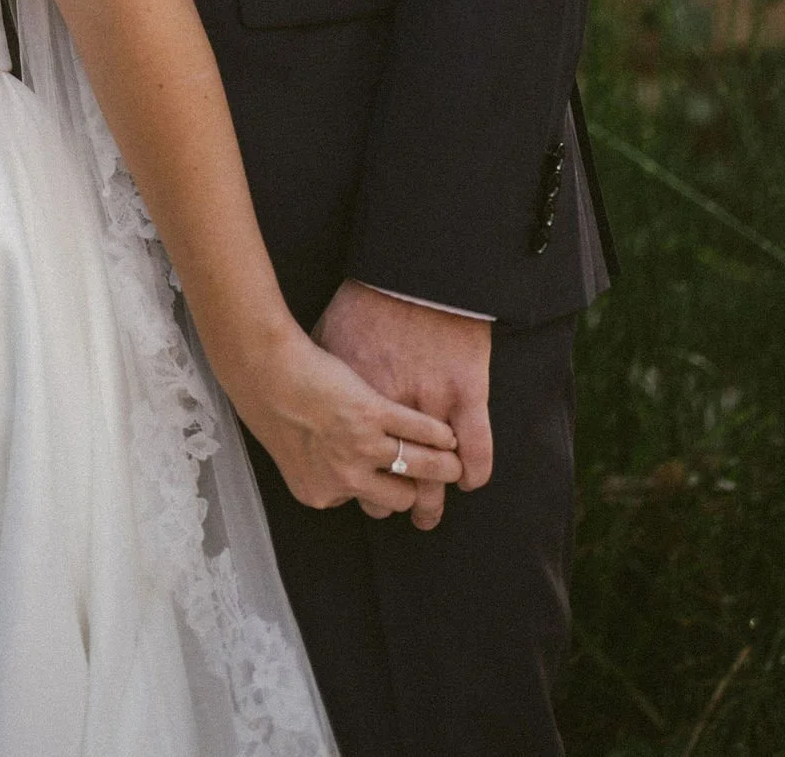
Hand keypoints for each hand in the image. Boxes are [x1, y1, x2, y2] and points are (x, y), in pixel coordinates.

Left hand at [232, 321, 461, 519]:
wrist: (260, 367)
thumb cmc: (267, 403)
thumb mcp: (288, 451)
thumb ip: (318, 471)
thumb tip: (339, 478)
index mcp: (320, 494)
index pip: (365, 503)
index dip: (378, 488)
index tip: (389, 480)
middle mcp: (344, 479)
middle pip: (399, 498)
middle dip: (419, 492)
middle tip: (434, 482)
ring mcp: (362, 446)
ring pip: (420, 468)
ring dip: (443, 466)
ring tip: (454, 461)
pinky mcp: (375, 413)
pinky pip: (420, 431)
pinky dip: (438, 434)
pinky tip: (447, 433)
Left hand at [315, 281, 492, 531]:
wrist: (411, 273)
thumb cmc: (364, 302)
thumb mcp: (329, 342)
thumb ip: (325, 381)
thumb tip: (307, 399)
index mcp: (352, 410)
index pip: (352, 472)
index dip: (357, 484)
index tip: (361, 488)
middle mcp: (388, 419)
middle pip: (390, 488)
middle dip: (394, 503)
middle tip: (400, 510)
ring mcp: (429, 410)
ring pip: (432, 479)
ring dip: (432, 500)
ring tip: (429, 512)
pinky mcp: (466, 395)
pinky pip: (477, 451)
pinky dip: (475, 470)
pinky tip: (469, 478)